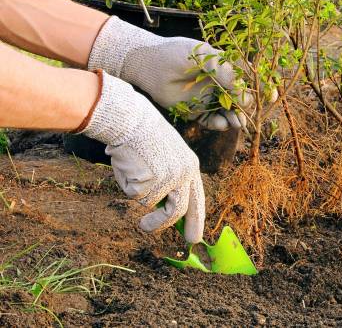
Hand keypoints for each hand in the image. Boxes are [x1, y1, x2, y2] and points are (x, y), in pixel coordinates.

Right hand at [79, 71, 204, 242]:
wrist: (132, 120)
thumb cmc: (145, 137)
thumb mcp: (167, 157)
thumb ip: (170, 181)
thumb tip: (165, 210)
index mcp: (191, 167)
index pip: (197, 199)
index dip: (196, 219)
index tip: (194, 237)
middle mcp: (184, 174)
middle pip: (178, 210)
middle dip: (163, 225)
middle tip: (147, 228)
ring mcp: (168, 179)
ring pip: (150, 203)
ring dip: (138, 193)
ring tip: (132, 171)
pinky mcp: (150, 181)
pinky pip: (134, 195)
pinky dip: (127, 184)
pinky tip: (129, 165)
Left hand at [88, 16, 248, 130]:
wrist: (147, 64)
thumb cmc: (176, 54)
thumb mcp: (205, 58)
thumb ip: (226, 74)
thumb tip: (246, 95)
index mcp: (224, 67)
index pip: (248, 79)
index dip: (261, 88)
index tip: (270, 97)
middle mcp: (219, 83)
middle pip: (241, 99)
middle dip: (248, 108)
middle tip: (249, 114)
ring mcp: (208, 98)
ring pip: (229, 112)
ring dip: (236, 118)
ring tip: (237, 123)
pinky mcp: (195, 112)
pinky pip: (212, 121)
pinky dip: (219, 124)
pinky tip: (222, 124)